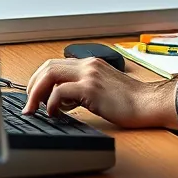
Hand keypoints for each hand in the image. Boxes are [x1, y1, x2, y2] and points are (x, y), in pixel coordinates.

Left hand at [22, 58, 177, 128]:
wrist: (147, 103)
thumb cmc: (129, 101)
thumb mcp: (102, 88)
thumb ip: (82, 88)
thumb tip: (60, 100)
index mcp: (90, 64)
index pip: (54, 64)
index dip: (38, 80)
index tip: (34, 96)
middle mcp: (88, 65)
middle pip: (47, 67)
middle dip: (32, 86)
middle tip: (30, 104)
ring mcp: (89, 75)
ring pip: (49, 75)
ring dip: (36, 93)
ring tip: (35, 109)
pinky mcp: (91, 89)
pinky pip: (60, 92)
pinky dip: (51, 103)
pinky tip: (54, 114)